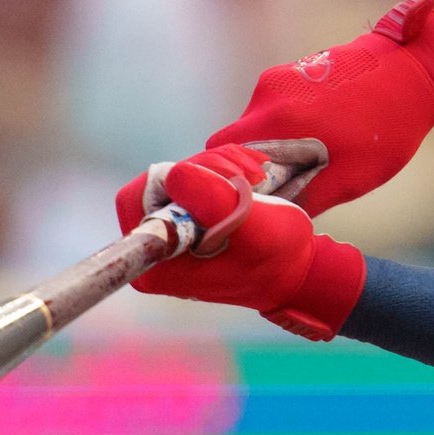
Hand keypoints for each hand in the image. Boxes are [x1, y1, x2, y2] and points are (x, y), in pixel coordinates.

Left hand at [119, 146, 368, 338]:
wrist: (296, 268)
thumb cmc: (279, 256)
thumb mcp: (256, 229)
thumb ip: (216, 203)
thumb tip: (174, 174)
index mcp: (157, 267)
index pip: (137, 197)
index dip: (179, 178)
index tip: (225, 187)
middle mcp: (154, 252)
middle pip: (158, 180)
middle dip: (206, 168)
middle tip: (248, 177)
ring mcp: (169, 235)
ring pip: (178, 173)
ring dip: (220, 166)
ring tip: (256, 178)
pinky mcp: (185, 220)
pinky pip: (191, 176)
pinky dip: (222, 168)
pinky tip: (252, 177)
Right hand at [207, 0, 433, 212]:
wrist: (414, 70)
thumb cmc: (386, 128)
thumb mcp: (349, 179)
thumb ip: (305, 198)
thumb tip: (274, 220)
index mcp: (277, 121)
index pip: (220, 153)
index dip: (229, 179)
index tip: (250, 195)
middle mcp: (267, 95)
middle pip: (236, 140)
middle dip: (253, 165)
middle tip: (288, 183)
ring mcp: (278, 77)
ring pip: (257, 125)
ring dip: (274, 145)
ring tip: (313, 156)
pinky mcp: (291, 70)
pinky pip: (273, 108)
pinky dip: (286, 127)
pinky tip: (321, 133)